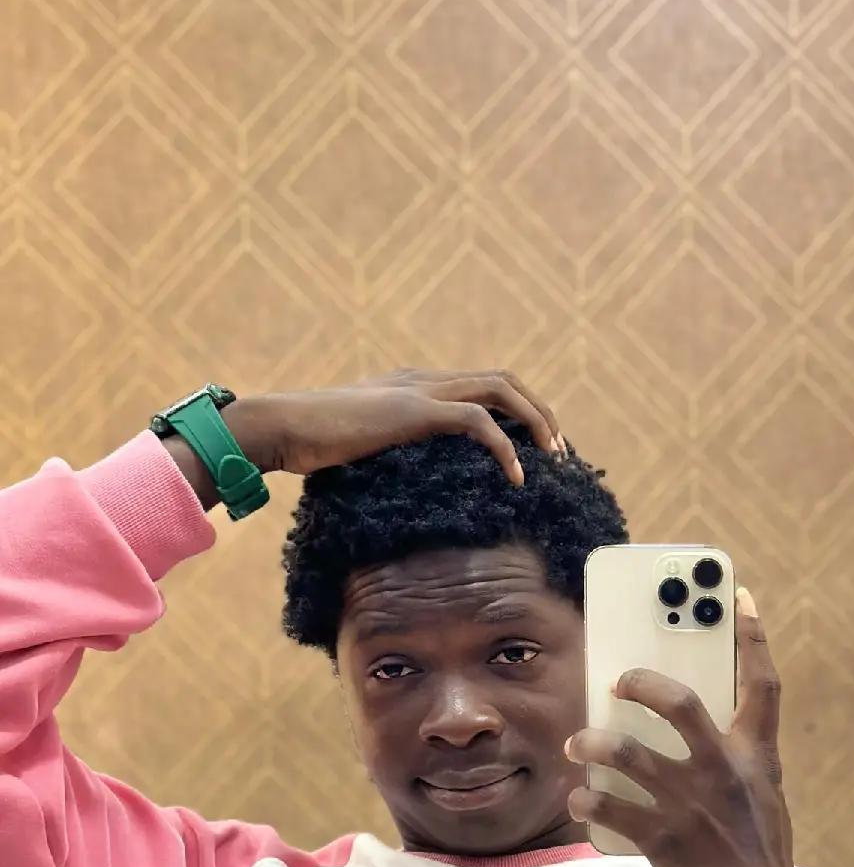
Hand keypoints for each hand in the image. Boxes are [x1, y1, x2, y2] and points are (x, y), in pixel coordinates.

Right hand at [166, 370, 564, 506]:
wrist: (281, 426)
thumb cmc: (310, 443)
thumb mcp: (361, 447)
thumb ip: (388, 453)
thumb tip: (402, 487)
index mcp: (415, 385)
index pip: (483, 385)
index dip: (519, 411)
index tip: (537, 448)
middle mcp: (424, 379)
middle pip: (504, 380)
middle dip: (541, 413)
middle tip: (561, 454)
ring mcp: (420, 390)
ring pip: (500, 390)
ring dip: (536, 422)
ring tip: (554, 459)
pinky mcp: (414, 410)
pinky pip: (477, 421)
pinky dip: (505, 447)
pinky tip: (516, 476)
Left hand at [567, 592, 853, 866]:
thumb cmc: (760, 864)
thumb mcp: (765, 803)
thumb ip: (737, 764)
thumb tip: (696, 736)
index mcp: (757, 759)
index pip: (762, 684)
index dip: (751, 636)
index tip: (739, 596)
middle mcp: (727, 773)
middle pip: (684, 702)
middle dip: (644, 684)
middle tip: (619, 680)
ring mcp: (696, 806)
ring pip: (632, 754)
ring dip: (596, 745)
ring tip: (578, 745)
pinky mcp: (668, 843)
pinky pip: (614, 808)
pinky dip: (589, 800)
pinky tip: (579, 798)